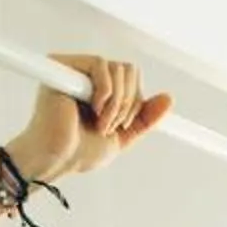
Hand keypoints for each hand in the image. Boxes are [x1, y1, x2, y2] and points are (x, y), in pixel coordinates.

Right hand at [5, 54, 171, 184]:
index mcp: (101, 88)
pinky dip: (105, 94)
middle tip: (110, 127)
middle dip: (128, 105)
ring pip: (119, 69)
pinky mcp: (64, 66)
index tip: (124, 125)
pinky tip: (92, 110)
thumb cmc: (80, 151)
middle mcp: (87, 75)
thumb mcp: (123, 136)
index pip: (133, 78)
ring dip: (116, 105)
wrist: (58, 161)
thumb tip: (169, 98)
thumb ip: (145, 118)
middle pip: (129, 70)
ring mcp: (75, 69)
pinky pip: (101, 66)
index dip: (136, 102)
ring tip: (99, 124)